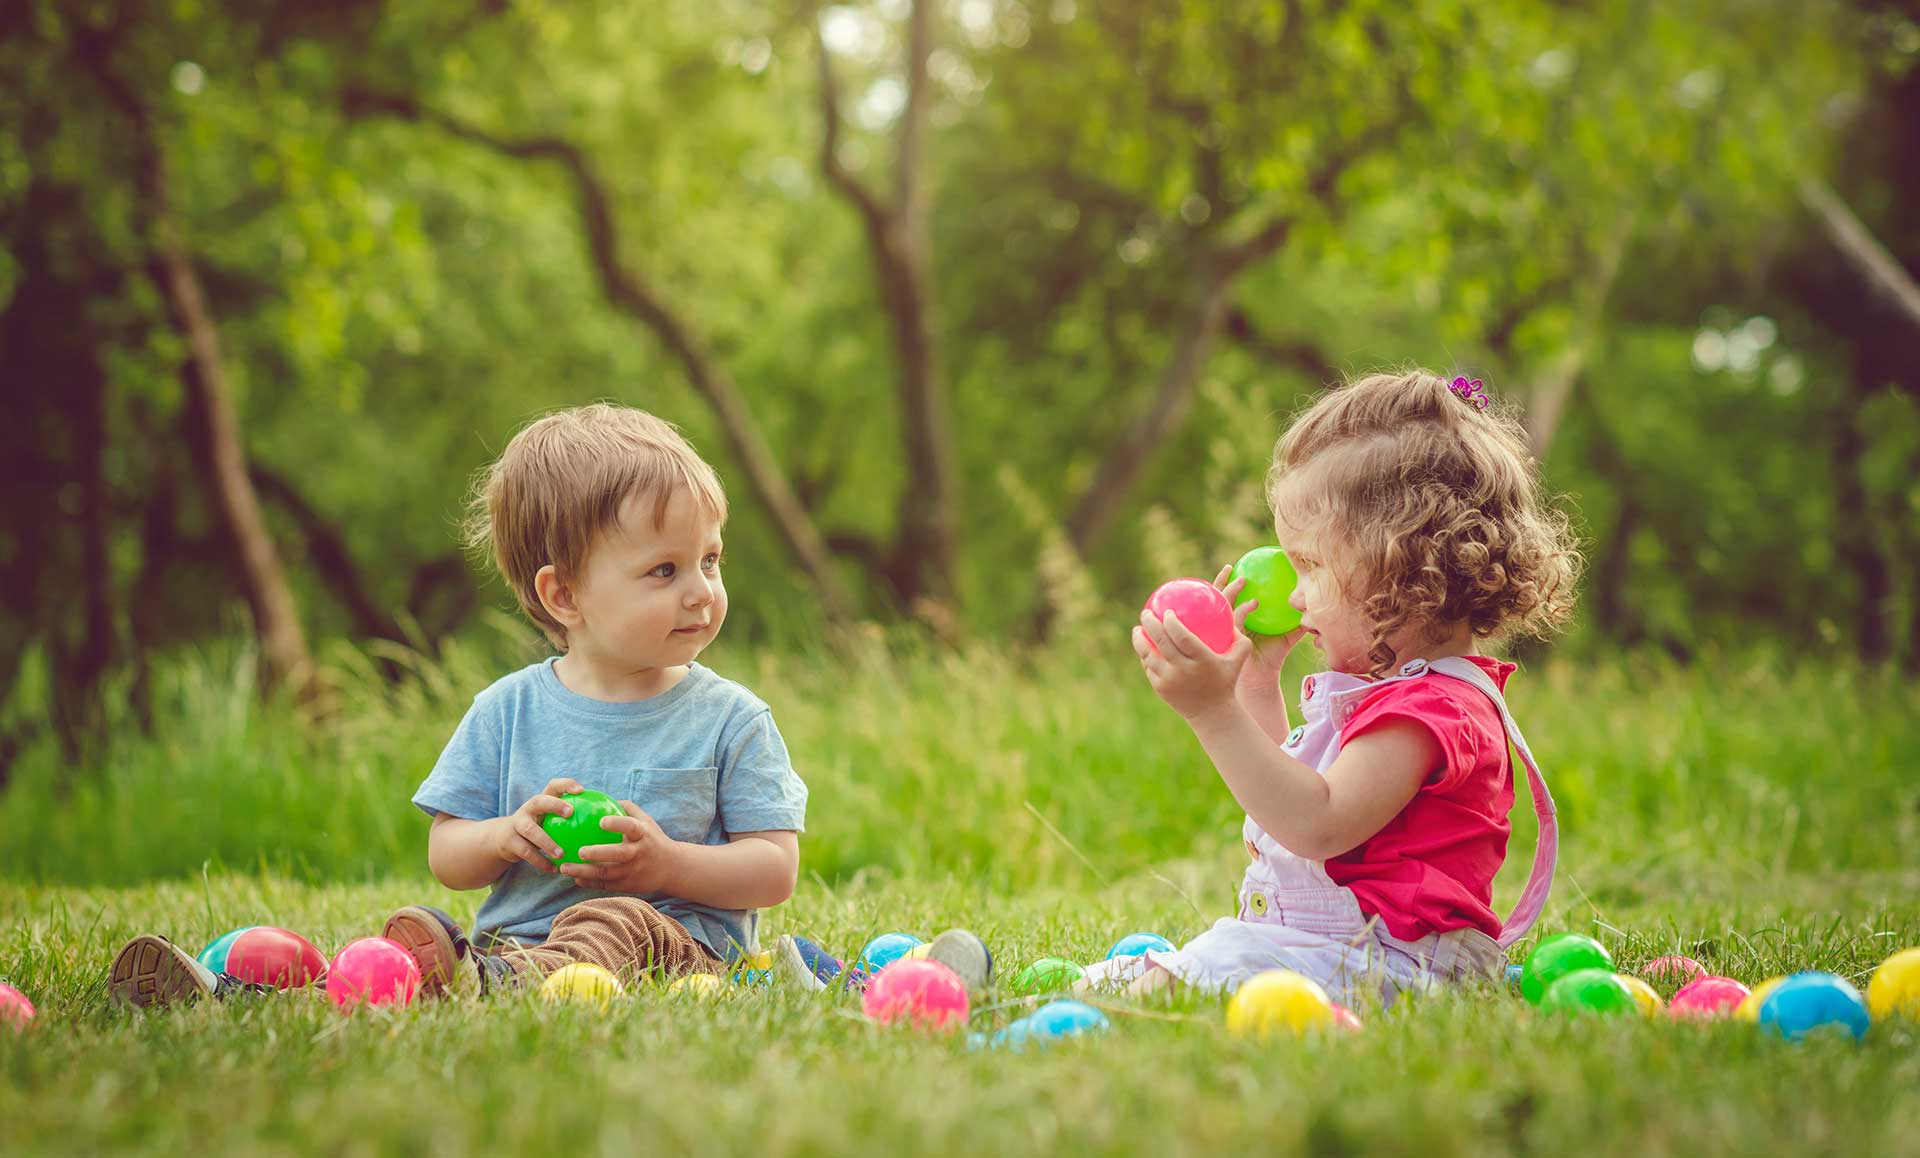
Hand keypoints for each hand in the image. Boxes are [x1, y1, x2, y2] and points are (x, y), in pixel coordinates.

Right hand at [493, 776, 583, 873]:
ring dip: (546, 842)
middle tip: (571, 812)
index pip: (553, 786)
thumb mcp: (550, 820)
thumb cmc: (539, 829)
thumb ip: (571, 819)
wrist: (504, 840)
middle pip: (539, 801)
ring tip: (561, 854)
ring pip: (530, 830)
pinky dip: (540, 861)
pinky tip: (554, 869)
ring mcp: (517, 824)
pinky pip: (526, 852)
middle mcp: (528, 809)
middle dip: (554, 804)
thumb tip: (605, 822)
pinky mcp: (510, 841)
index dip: (566, 785)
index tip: (582, 790)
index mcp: (541, 800)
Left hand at [559, 801, 677, 893]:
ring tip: (564, 868)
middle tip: (579, 851)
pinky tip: (575, 878)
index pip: (631, 827)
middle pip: (618, 854)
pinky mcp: (628, 886)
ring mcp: (634, 871)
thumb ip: (627, 808)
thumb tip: (602, 797)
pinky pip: (605, 884)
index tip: (601, 821)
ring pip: (606, 873)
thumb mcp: (646, 821)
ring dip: (584, 871)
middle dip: (598, 853)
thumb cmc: (652, 839)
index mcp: (643, 834)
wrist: (672, 867)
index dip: (617, 824)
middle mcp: (639, 853)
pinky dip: (589, 882)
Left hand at [1134, 594, 1255, 720]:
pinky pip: (1148, 667)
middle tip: (1146, 613)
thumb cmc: (1226, 680)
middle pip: (1160, 641)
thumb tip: (1229, 613)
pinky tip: (1143, 645)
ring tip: (1138, 628)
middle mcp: (1183, 670)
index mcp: (1202, 660)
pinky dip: (1145, 655)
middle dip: (1149, 623)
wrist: (1212, 713)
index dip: (1171, 622)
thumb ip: (1238, 636)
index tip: (1167, 611)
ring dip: (1139, 639)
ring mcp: (1169, 680)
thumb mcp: (1238, 659)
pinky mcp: (1160, 688)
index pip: (1181, 636)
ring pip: (1148, 655)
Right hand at [1211, 564, 1305, 688]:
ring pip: (1222, 607)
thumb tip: (1312, 607)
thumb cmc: (1271, 659)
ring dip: (1230, 592)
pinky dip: (1242, 610)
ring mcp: (1225, 632)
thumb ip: (1295, 623)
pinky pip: (1233, 621)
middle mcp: (1227, 624)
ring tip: (1242, 581)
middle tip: (1231, 568)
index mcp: (1235, 620)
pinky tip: (1252, 603)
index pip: (1226, 598)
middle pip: (1218, 599)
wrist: (1261, 681)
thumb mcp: (1285, 637)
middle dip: (1222, 582)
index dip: (1226, 582)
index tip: (1232, 566)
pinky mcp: (1228, 640)